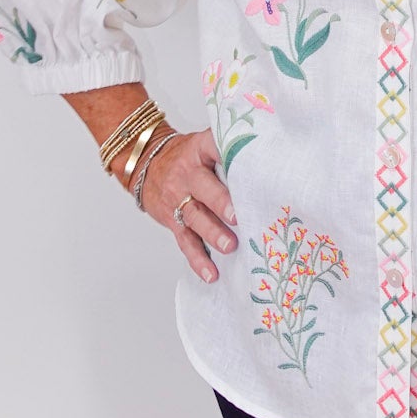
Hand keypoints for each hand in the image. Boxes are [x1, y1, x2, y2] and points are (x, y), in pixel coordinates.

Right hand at [141, 127, 239, 282]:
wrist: (146, 163)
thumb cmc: (187, 157)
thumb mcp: (203, 144)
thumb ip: (229, 150)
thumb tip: (270, 156)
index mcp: (199, 149)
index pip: (213, 146)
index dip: (227, 154)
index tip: (247, 164)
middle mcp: (187, 174)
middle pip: (202, 187)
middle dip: (220, 202)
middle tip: (237, 217)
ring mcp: (178, 198)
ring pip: (194, 216)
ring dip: (212, 233)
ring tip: (229, 246)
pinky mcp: (172, 221)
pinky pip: (185, 241)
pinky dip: (198, 259)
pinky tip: (211, 273)